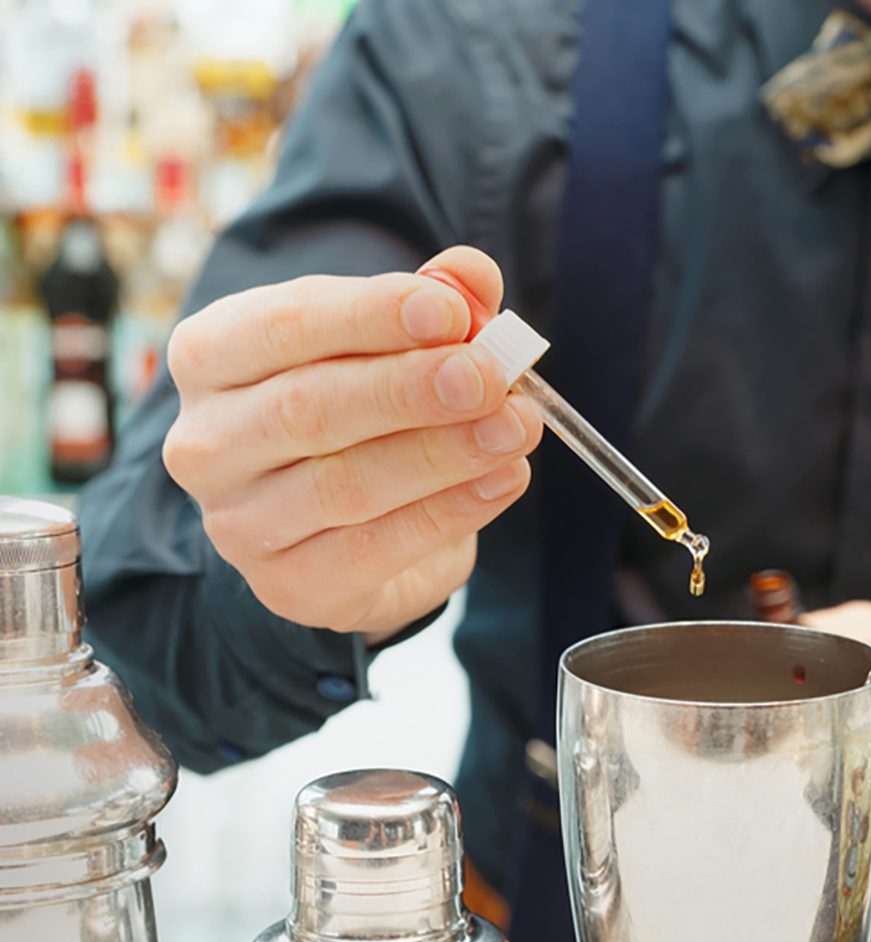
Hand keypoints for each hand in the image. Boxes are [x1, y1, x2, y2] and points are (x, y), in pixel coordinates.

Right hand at [163, 247, 541, 641]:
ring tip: (514, 428)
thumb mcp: (395, 345)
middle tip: (491, 377)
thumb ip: (435, 305)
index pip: (285, 325)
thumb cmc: (363, 414)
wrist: (348, 530)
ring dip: (443, 453)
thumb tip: (473, 277)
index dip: (371, 315)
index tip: (451, 312)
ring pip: (344, 484)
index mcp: (212, 356)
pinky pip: (373, 549)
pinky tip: (502, 481)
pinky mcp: (288, 586)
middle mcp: (205, 442)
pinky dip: (449, 512)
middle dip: (410, 390)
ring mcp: (238, 524)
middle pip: (309, 408)